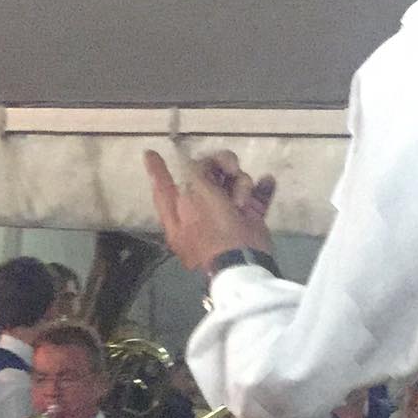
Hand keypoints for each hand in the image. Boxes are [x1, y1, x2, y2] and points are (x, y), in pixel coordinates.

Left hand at [144, 148, 272, 272]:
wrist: (242, 264)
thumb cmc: (214, 232)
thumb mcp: (199, 198)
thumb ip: (195, 176)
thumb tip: (195, 165)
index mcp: (179, 210)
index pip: (163, 185)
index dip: (157, 168)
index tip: (150, 153)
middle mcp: (199, 210)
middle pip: (207, 175)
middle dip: (220, 167)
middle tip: (232, 169)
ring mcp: (225, 215)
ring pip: (234, 182)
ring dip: (242, 184)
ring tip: (242, 201)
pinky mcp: (248, 220)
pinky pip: (256, 197)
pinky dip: (262, 189)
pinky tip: (267, 181)